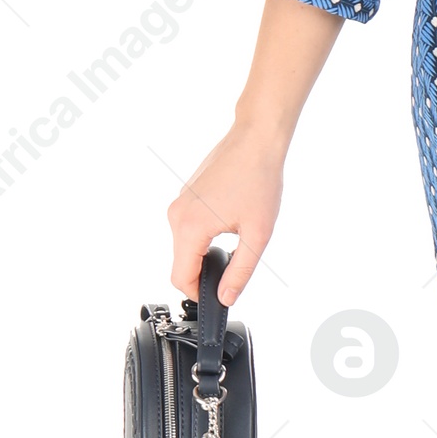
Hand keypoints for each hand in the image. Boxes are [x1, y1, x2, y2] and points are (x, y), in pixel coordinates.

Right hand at [167, 121, 285, 306]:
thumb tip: (226, 297)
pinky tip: (230, 221)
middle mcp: (177, 215)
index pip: (181, 277)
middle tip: (236, 265)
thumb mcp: (257, 234)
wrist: (256, 140)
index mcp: (190, 227)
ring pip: (185, 246)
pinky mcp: (185, 196)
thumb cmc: (259, 179)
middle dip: (204, 272)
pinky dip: (204, 236)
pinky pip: (188, 228)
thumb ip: (240, 271)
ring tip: (237, 237)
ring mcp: (179, 204)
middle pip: (181, 263)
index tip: (219, 296)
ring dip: (205, 253)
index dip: (198, 293)